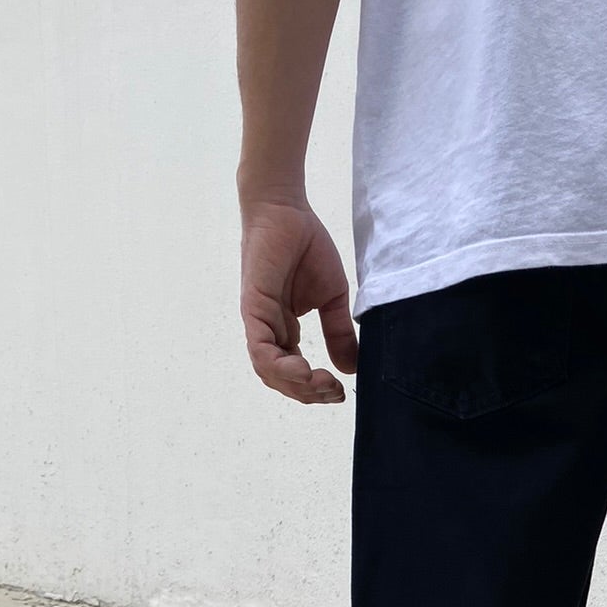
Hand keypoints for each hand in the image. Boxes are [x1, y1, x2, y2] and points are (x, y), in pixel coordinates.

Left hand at [238, 194, 358, 403]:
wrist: (287, 212)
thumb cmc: (307, 248)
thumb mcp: (333, 298)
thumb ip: (338, 332)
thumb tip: (351, 369)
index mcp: (285, 330)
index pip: (295, 373)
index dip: (317, 389)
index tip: (342, 392)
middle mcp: (269, 330)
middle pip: (281, 379)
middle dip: (309, 394)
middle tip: (335, 393)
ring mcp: (259, 321)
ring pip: (268, 370)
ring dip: (296, 386)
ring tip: (322, 385)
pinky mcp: (254, 308)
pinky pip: (260, 348)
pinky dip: (279, 366)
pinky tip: (303, 370)